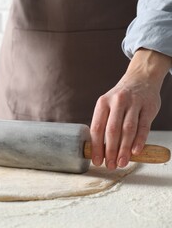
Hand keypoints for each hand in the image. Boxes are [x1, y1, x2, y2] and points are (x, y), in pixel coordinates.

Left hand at [90, 49, 171, 169]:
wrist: (141, 79)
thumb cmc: (121, 99)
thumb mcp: (108, 105)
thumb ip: (104, 124)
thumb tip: (99, 150)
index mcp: (102, 103)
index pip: (97, 128)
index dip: (96, 146)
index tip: (96, 160)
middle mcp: (116, 102)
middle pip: (112, 130)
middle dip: (110, 150)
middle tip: (110, 165)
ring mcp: (133, 104)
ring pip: (127, 129)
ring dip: (124, 149)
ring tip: (121, 163)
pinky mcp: (148, 107)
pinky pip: (143, 126)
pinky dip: (139, 140)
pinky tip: (135, 152)